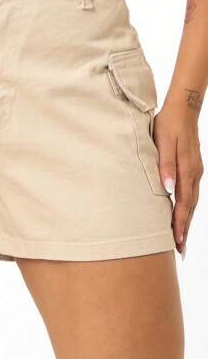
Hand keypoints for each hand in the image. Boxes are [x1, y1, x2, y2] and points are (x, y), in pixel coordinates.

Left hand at [154, 106, 203, 254]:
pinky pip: (192, 192)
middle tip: (180, 249)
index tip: (176, 241)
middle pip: (190, 207)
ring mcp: (196, 171)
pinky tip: (183, 212)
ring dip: (187, 220)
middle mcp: (194, 174)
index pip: (183, 204)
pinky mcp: (193, 167)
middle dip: (184, 228)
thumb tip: (168, 189)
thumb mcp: (162, 142)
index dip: (179, 224)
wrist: (183, 109)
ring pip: (192, 201)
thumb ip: (165, 166)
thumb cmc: (167, 125)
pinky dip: (188, 206)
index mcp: (186, 171)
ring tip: (181, 237)